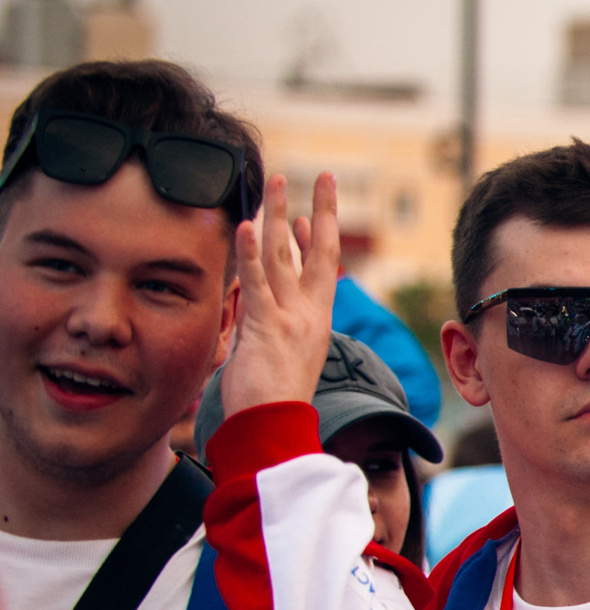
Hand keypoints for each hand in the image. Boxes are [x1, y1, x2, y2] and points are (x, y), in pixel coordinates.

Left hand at [222, 172, 339, 419]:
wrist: (274, 432)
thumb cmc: (270, 406)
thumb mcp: (275, 360)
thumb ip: (268, 333)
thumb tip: (258, 320)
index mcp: (315, 323)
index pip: (321, 271)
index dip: (315, 238)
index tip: (307, 213)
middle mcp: (309, 315)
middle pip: (317, 252)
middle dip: (319, 210)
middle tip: (318, 177)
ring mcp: (290, 319)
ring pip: (285, 256)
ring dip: (279, 214)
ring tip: (275, 180)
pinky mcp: (267, 328)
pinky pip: (258, 283)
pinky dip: (252, 253)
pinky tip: (249, 224)